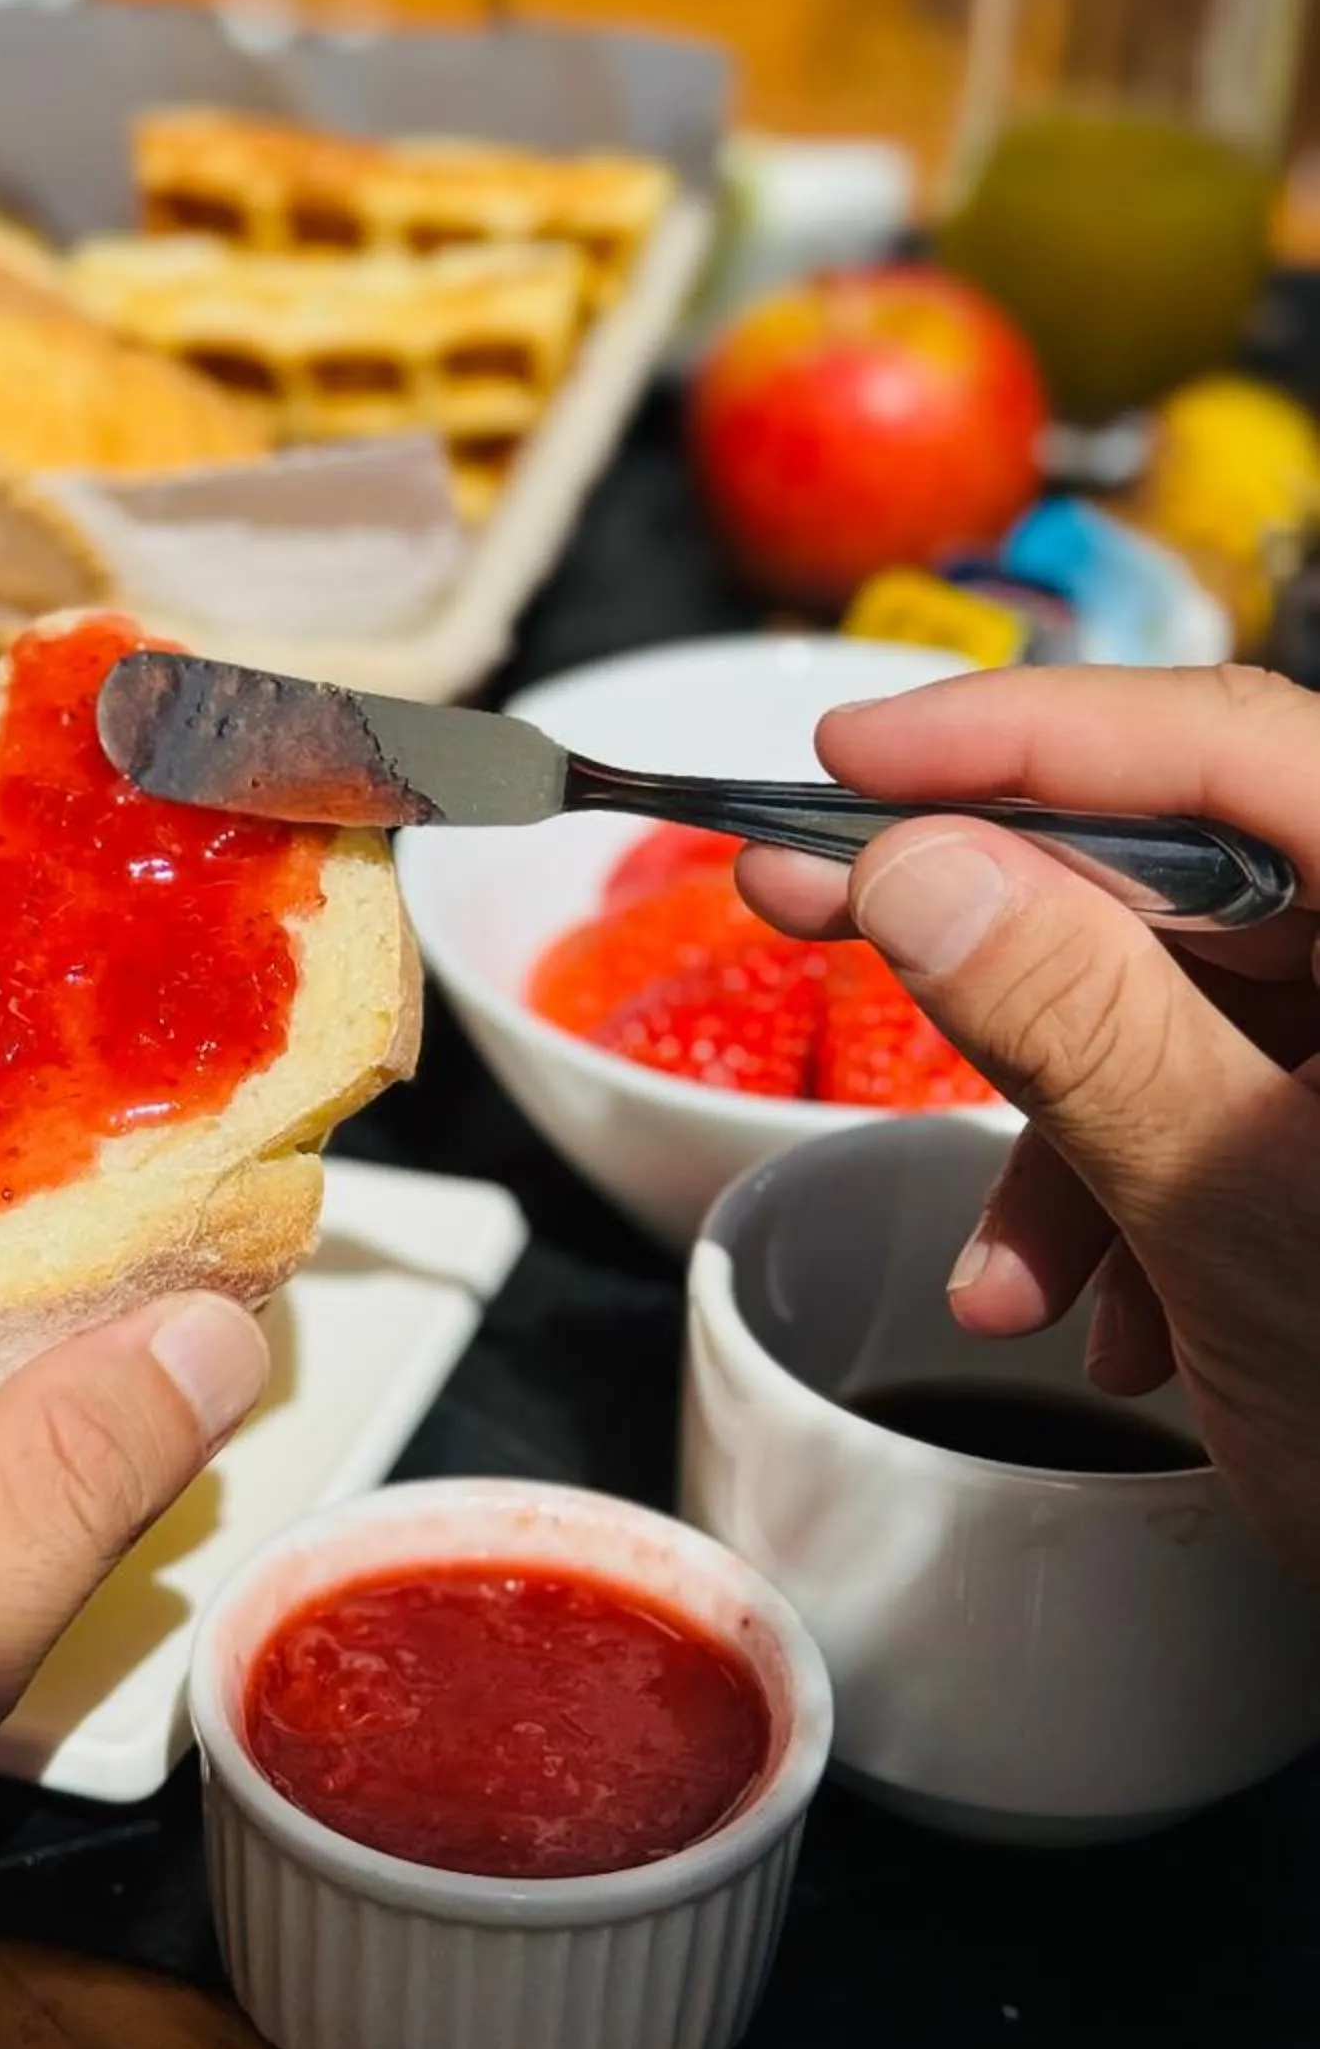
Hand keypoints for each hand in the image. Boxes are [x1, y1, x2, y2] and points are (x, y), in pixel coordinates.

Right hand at [738, 664, 1319, 1588]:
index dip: (1023, 734)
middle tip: (806, 898)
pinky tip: (1099, 1314)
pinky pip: (1224, 1094)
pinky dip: (1130, 1187)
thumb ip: (1081, 1025)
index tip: (851, 757)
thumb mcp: (1242, 1224)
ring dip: (1060, 1123)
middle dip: (996, 932)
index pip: (1234, 750)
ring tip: (999, 1264)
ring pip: (1188, 1000)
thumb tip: (921, 865)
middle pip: (1193, 869)